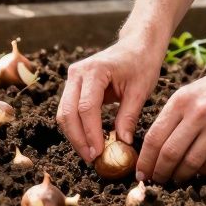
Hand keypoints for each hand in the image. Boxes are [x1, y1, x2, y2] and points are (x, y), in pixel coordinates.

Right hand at [56, 37, 162, 162]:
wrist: (136, 46)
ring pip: (64, 113)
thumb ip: (128, 117)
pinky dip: (76, 128)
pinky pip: (69, 110)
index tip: (99, 153)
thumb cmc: (141, 64)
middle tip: (92, 159)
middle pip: (68, 112)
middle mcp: (77, 73)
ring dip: (75, 136)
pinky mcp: (73, 86)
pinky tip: (89, 142)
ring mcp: (72, 78)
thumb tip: (122, 144)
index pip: (86, 107)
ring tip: (91, 155)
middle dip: (78, 139)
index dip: (91, 133)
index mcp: (95, 70)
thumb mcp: (140, 91)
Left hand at [134, 58, 205, 182]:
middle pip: (170, 153)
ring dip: (180, 176)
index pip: (154, 137)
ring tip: (175, 179)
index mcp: (180, 100)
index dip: (145, 160)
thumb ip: (171, 117)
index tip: (140, 173)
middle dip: (159, 172)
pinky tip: (196, 171)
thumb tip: (154, 149)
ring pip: (191, 162)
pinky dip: (201, 171)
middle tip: (156, 181)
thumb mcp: (189, 93)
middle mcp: (198, 113)